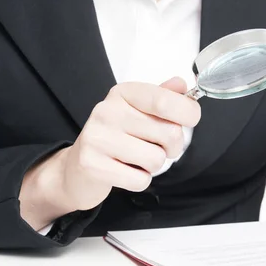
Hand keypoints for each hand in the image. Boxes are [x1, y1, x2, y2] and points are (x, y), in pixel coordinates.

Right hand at [19, 78, 200, 229]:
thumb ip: (161, 97)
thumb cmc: (114, 137)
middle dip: (172, 147)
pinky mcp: (93, 165)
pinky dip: (139, 181)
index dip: (188, 113)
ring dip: (153, 166)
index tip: (189, 120)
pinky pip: (140, 180)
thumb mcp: (137, 111)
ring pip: (156, 159)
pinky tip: (124, 171)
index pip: (165, 100)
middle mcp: (108, 111)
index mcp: (123, 94)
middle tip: (156, 146)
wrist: (76, 167)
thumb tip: (181, 85)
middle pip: (169, 133)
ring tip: (136, 159)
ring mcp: (98, 138)